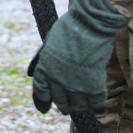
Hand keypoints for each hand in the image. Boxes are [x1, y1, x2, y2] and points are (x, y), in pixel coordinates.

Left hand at [27, 0, 128, 114]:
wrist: (90, 24)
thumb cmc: (70, 28)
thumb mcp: (50, 43)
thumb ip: (44, 60)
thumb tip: (34, 73)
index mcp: (45, 67)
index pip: (40, 91)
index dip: (42, 102)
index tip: (44, 109)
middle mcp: (57, 80)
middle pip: (60, 102)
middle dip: (64, 105)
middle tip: (68, 106)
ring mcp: (76, 85)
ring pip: (77, 106)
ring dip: (80, 106)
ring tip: (83, 104)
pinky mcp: (94, 87)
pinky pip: (95, 104)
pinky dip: (97, 106)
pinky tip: (98, 105)